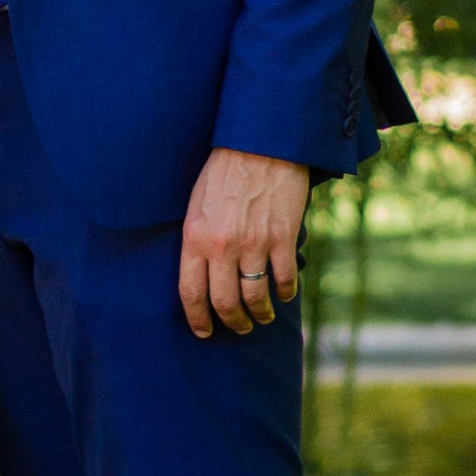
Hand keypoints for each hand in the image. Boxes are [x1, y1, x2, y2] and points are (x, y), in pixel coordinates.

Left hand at [178, 148, 310, 339]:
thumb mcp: (196, 205)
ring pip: (256, 297)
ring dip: (260, 314)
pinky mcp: (282, 237)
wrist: (259, 143)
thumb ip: (197, 240)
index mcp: (195, 237)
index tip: (204, 332)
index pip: (191, 292)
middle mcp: (222, 245)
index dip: (197, 319)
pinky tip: (284, 295)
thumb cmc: (223, 171)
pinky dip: (285, 293)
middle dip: (232, 323)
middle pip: (225, 303)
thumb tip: (201, 273)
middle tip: (239, 328)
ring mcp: (254, 243)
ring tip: (262, 317)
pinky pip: (284, 279)